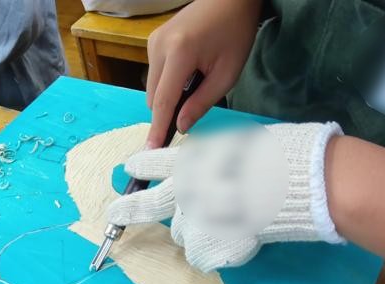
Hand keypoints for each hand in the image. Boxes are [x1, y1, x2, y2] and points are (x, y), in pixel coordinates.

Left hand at [107, 123, 345, 272]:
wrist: (293, 182)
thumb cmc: (277, 157)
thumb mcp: (240, 150)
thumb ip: (217, 167)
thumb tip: (213, 185)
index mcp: (192, 160)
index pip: (155, 162)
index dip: (141, 165)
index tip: (129, 167)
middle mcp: (183, 189)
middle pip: (147, 205)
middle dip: (126, 209)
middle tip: (112, 215)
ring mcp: (192, 218)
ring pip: (183, 233)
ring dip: (197, 230)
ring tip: (230, 223)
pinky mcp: (205, 244)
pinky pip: (202, 256)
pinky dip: (217, 251)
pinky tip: (241, 239)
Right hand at [145, 0, 261, 148]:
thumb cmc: (234, 32)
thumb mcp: (226, 74)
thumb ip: (202, 103)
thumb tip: (181, 126)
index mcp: (179, 53)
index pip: (163, 101)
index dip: (157, 129)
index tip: (150, 150)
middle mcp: (159, 47)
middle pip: (153, 97)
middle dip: (167, 111)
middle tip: (191, 112)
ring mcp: (153, 42)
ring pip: (152, 87)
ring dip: (168, 96)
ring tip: (196, 82)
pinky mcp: (153, 41)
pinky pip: (155, 74)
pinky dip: (167, 83)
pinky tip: (188, 73)